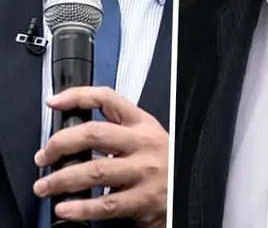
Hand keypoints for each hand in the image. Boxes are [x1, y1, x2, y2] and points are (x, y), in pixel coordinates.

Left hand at [33, 87, 166, 227]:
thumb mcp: (147, 140)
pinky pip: (105, 204)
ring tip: (45, 187)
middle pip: (94, 134)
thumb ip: (117, 133)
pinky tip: (64, 208)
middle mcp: (144, 144)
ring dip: (60, 179)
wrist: (186, 194)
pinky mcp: (143, 199)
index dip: (77, 97)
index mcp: (143, 124)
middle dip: (59, 144)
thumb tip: (71, 136)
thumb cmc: (163, 166)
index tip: (54, 103)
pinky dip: (80, 207)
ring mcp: (144, 171)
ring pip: (94, 171)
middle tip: (45, 157)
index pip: (108, 99)